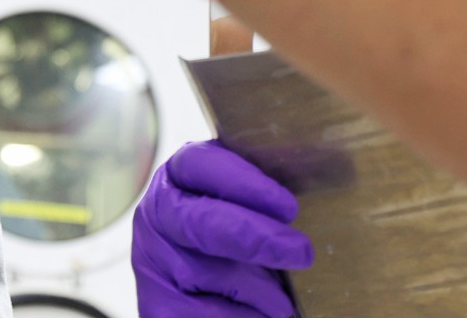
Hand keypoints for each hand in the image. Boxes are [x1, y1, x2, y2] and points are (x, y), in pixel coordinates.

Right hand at [133, 141, 311, 317]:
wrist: (194, 298)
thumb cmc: (229, 248)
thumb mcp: (237, 211)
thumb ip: (258, 199)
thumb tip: (314, 194)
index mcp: (176, 180)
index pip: (197, 165)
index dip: (242, 182)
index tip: (288, 206)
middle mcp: (155, 216)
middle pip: (202, 222)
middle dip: (256, 238)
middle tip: (301, 252)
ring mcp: (152, 264)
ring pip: (212, 274)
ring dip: (260, 291)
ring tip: (282, 301)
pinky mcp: (158, 308)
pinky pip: (210, 314)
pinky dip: (247, 316)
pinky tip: (261, 314)